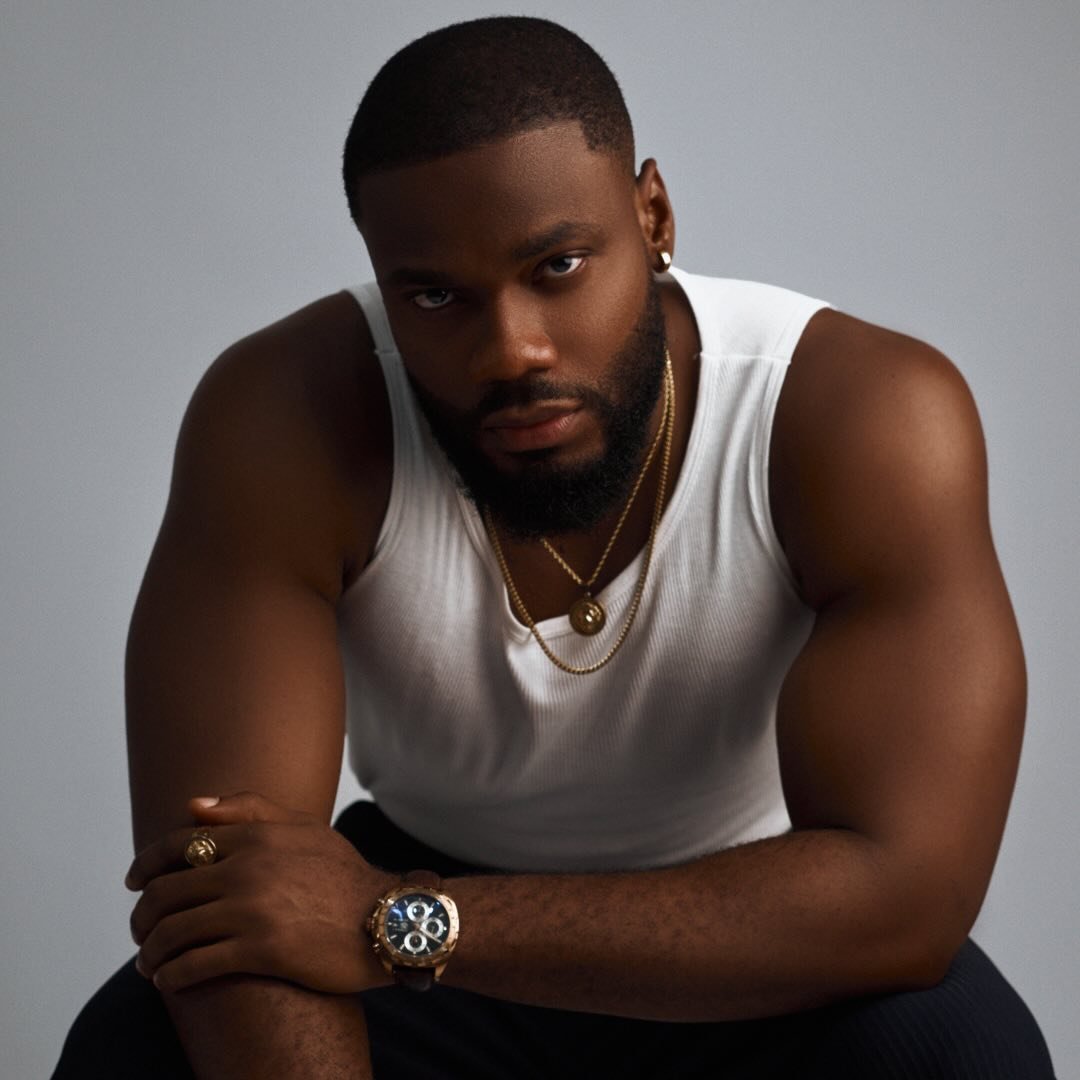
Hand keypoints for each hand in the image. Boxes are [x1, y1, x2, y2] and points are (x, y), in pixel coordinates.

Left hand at [126, 791, 397, 994]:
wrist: (389, 919)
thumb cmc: (345, 876)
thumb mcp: (304, 829)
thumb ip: (249, 811)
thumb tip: (191, 805)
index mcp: (255, 836)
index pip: (177, 846)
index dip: (145, 866)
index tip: (134, 884)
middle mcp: (247, 868)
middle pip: (165, 893)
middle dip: (142, 917)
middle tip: (141, 933)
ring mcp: (252, 909)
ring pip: (172, 932)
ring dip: (151, 952)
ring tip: (151, 965)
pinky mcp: (260, 950)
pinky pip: (194, 965)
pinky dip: (172, 976)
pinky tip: (170, 982)